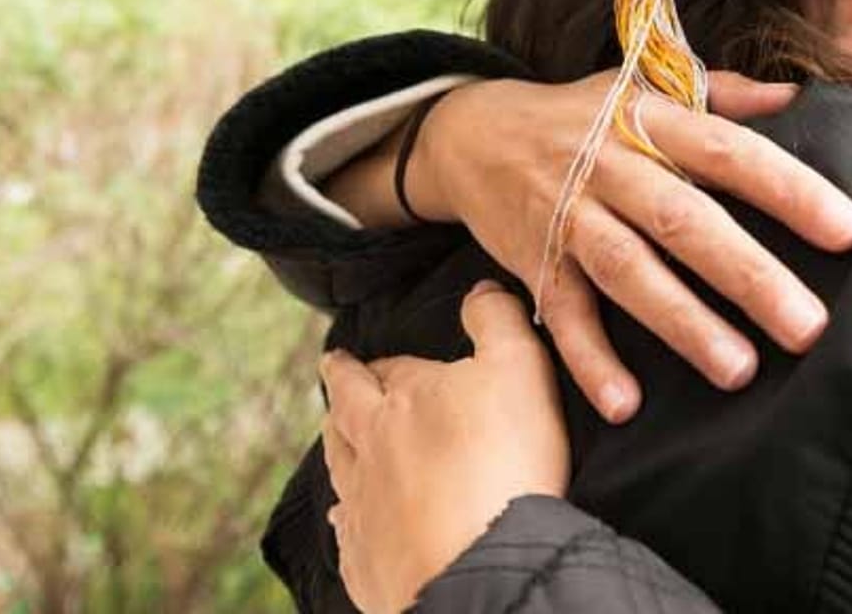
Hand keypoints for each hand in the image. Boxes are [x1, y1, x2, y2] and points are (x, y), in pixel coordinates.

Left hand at [320, 281, 568, 613]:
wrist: (482, 563)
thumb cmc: (505, 459)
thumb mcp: (518, 367)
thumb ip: (498, 320)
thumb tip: (481, 289)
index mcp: (406, 398)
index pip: (388, 370)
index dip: (379, 361)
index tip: (360, 355)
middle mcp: (373, 448)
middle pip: (347, 412)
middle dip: (340, 389)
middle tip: (332, 374)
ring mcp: (365, 507)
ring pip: (339, 466)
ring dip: (336, 445)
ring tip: (333, 435)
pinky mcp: (368, 561)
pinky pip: (347, 533)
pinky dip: (344, 518)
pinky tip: (343, 518)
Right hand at [410, 71, 851, 422]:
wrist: (473, 133)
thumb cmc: (583, 115)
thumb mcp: (645, 88)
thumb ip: (723, 94)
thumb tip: (798, 97)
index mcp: (650, 121)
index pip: (729, 153)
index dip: (788, 189)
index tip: (848, 230)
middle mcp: (610, 168)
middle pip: (684, 221)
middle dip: (748, 275)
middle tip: (808, 326)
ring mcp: (568, 217)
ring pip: (629, 272)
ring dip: (682, 323)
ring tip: (739, 370)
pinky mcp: (534, 263)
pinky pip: (562, 317)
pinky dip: (589, 362)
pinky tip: (627, 406)